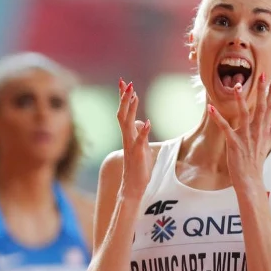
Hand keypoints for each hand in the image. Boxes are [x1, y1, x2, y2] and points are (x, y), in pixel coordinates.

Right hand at [116, 79, 151, 198]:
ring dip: (130, 109)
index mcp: (128, 135)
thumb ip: (141, 134)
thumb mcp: (142, 147)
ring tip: (133, 95)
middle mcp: (127, 138)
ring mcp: (131, 146)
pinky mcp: (138, 155)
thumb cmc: (138, 168)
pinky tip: (148, 123)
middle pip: (122, 114)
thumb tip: (142, 122)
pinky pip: (139, 142)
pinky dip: (143, 132)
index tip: (126, 84)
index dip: (124, 99)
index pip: (124, 113)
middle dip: (124, 98)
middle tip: (126, 83)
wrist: (133, 187)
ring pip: (127, 124)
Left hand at [207, 74, 270, 187]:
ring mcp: (246, 137)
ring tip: (236, 85)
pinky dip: (218, 118)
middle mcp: (257, 131)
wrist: (251, 180)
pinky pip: (225, 128)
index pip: (270, 108)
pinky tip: (211, 108)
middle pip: (261, 107)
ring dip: (240, 100)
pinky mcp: (234, 143)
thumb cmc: (255, 163)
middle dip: (262, 91)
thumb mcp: (266, 146)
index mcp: (264, 130)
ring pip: (244, 114)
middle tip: (263, 74)